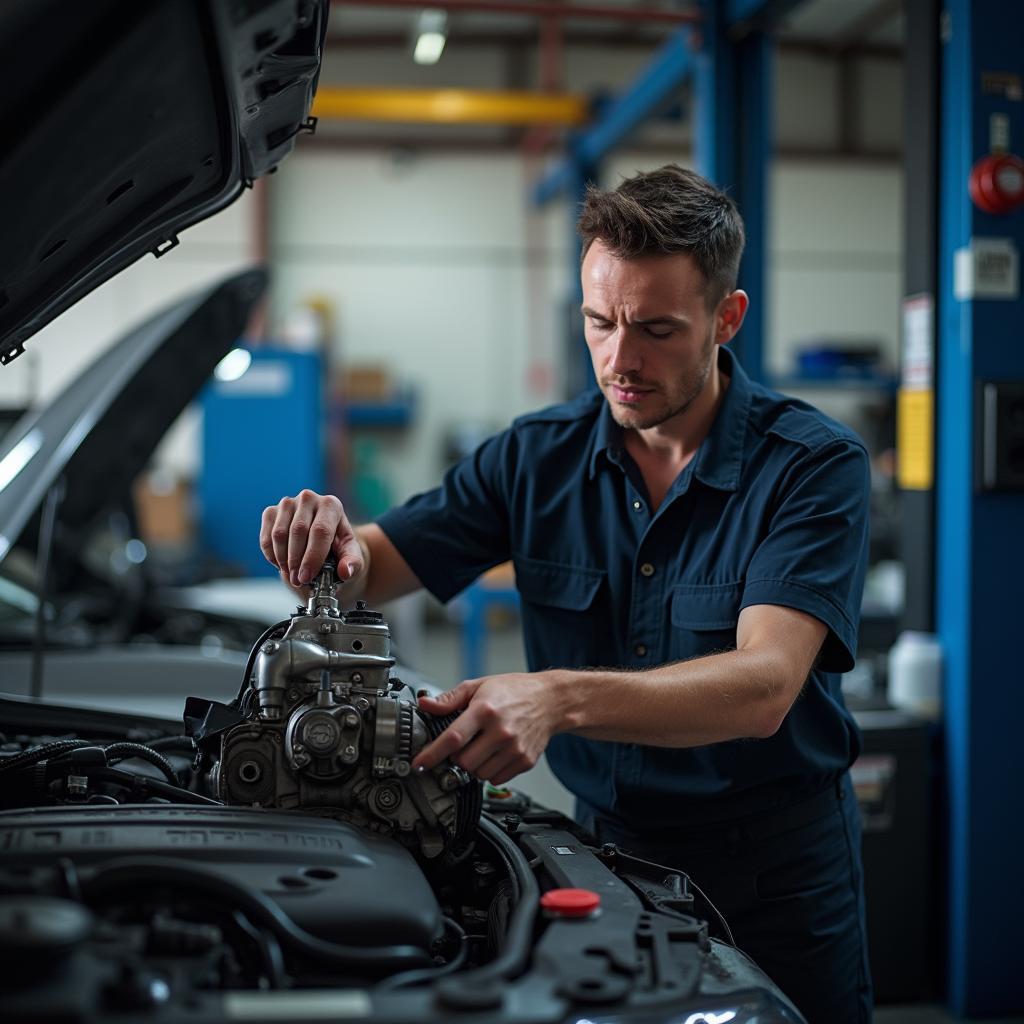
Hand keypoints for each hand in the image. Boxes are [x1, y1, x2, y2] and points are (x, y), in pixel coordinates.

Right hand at [259, 490, 362, 589]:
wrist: (322, 539)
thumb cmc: (338, 547)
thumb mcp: (351, 555)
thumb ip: (353, 563)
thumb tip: (346, 571)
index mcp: (332, 505)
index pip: (320, 530)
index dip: (312, 556)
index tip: (306, 577)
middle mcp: (309, 498)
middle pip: (298, 531)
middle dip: (297, 561)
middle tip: (298, 580)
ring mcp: (287, 503)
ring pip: (279, 534)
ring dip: (283, 559)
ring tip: (292, 575)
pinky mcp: (271, 512)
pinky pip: (266, 536)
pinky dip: (271, 555)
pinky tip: (282, 565)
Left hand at [412, 672, 563, 785]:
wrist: (551, 700)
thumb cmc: (514, 691)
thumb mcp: (479, 686)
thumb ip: (450, 699)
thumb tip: (425, 705)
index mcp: (485, 710)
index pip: (452, 738)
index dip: (432, 754)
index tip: (419, 763)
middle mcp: (500, 731)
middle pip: (463, 762)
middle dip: (457, 756)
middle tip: (465, 743)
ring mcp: (514, 749)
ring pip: (478, 774)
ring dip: (474, 765)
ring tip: (483, 746)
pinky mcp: (524, 761)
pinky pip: (496, 779)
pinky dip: (490, 771)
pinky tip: (496, 753)